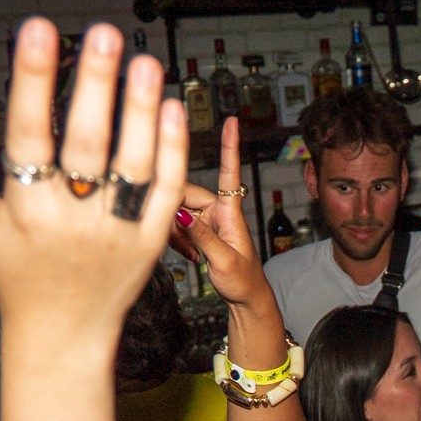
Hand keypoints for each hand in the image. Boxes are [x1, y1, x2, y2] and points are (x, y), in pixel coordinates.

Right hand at [0, 18, 185, 346]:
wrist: (63, 331)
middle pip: (88, 143)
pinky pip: (167, 192)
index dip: (33, 80)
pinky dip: (173, 151)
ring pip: (135, 164)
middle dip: (96, 85)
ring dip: (141, 111)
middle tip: (105, 34)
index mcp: (25, 210)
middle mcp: (74, 220)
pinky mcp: (152, 242)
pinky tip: (171, 109)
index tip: (38, 31)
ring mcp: (118, 232)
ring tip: (145, 62)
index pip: (28, 134)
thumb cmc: (13, 268)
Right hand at [172, 119, 271, 309]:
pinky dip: (175, 238)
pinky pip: (175, 224)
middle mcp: (217, 209)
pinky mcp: (197, 229)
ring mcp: (206, 218)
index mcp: (230, 212)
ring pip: (175, 210)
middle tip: (187, 247)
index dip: (229, 147)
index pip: (228, 174)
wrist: (246, 299)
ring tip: (192, 255)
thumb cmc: (243, 281)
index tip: (233, 122)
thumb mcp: (225, 261)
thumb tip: (180, 212)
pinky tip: (188, 255)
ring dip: (175, 232)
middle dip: (175, 216)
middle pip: (183, 193)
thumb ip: (203, 237)